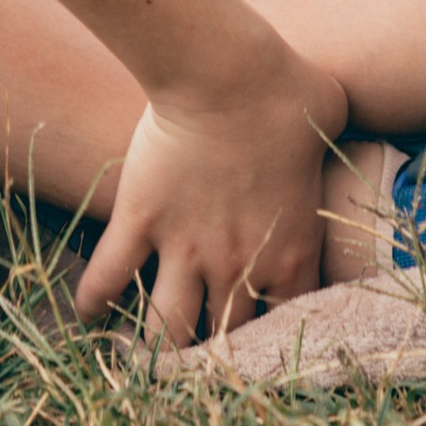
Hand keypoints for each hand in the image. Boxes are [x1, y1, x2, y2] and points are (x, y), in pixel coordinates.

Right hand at [73, 40, 349, 346]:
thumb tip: (336, 118)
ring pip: (166, 330)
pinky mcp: (138, 221)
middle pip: (226, 338)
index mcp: (291, 252)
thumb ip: (332, 142)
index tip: (266, 327)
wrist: (226, 71)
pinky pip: (108, 277)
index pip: (288, 321)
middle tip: (203, 350)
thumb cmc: (288, 89)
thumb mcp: (330, 121)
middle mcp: (238, 266)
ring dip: (157, 345)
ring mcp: (184, 249)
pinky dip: (94, 301)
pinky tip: (88, 314)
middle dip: (217, 350)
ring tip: (146, 354)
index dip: (277, 330)